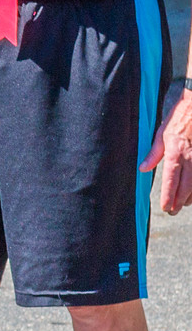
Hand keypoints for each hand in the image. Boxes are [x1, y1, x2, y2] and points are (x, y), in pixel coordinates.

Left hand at [139, 80, 191, 214]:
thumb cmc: (177, 119)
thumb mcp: (160, 134)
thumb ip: (153, 153)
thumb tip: (143, 169)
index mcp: (175, 153)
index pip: (171, 180)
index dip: (168, 196)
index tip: (165, 207)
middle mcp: (190, 159)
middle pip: (186, 187)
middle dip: (178, 202)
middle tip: (172, 211)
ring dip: (189, 197)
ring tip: (181, 205)